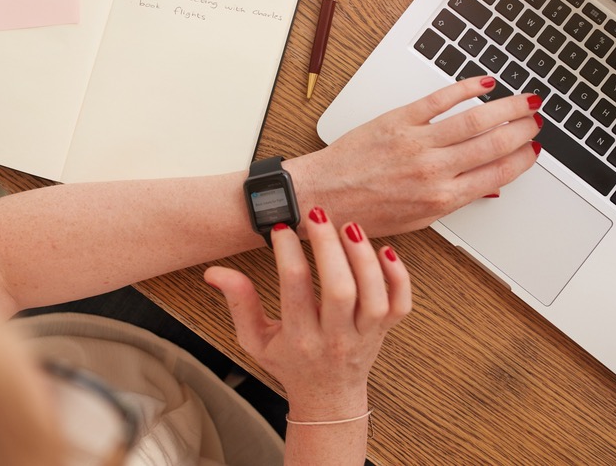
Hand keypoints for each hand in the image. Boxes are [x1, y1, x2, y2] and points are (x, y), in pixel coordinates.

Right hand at [204, 208, 410, 418]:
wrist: (328, 399)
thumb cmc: (291, 363)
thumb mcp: (255, 339)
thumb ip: (238, 303)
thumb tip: (215, 272)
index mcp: (300, 338)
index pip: (294, 289)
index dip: (287, 252)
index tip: (282, 229)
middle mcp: (334, 337)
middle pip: (338, 289)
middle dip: (328, 247)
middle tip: (317, 215)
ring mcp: (365, 335)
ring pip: (373, 295)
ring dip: (363, 257)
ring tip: (349, 226)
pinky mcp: (385, 331)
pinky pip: (400, 304)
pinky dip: (399, 277)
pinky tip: (386, 251)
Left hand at [287, 76, 541, 237]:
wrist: (322, 196)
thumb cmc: (363, 212)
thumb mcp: (415, 220)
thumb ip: (454, 200)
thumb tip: (487, 187)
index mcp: (441, 199)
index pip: (498, 174)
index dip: (523, 159)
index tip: (535, 150)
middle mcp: (434, 170)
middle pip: (494, 143)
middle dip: (523, 130)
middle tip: (537, 120)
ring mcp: (417, 143)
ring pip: (475, 119)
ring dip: (507, 107)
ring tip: (524, 100)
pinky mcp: (398, 120)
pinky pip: (440, 100)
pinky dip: (466, 88)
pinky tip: (484, 82)